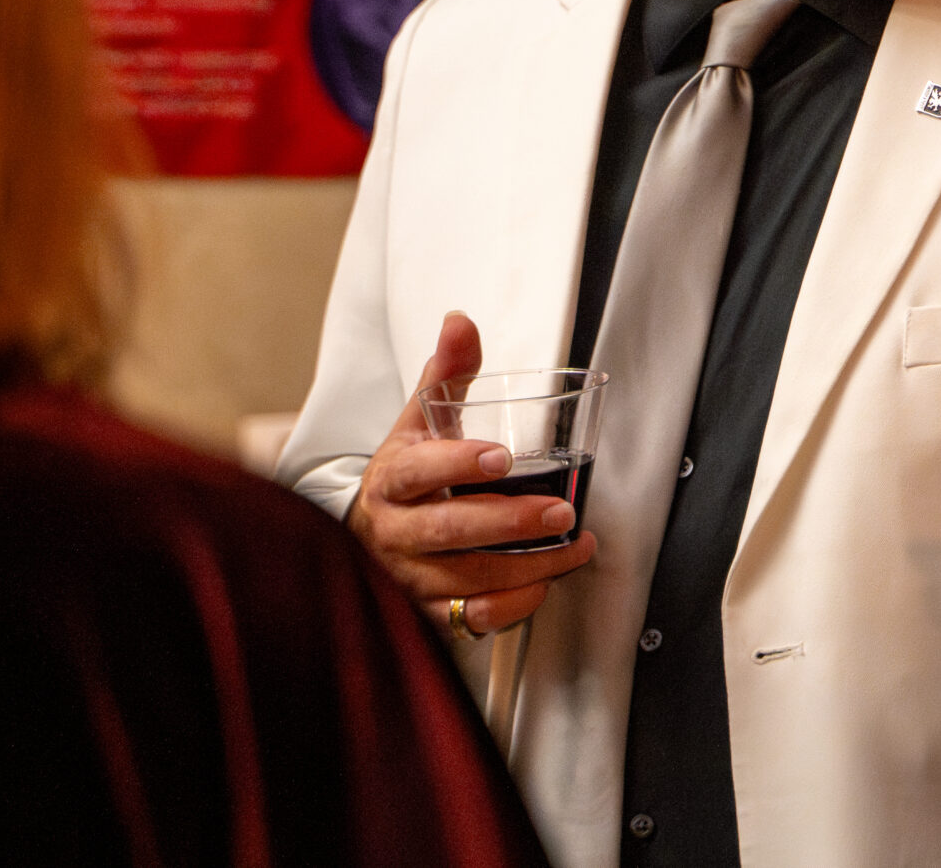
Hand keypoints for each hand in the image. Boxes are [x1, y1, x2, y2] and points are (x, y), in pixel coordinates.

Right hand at [347, 311, 596, 638]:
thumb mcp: (420, 421)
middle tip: (561, 512)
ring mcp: (406, 577)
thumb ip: (447, 372)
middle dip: (508, 522)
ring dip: (528, 565)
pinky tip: (546, 583)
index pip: (416, 470)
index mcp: (391, 479)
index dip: (457, 464)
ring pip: (466, 578)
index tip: (501, 458)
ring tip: (576, 545)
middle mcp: (393, 532)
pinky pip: (471, 619)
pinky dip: (514, 605)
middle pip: (446, 531)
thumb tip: (461, 320)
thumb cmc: (406, 473)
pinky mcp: (425, 614)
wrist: (365, 536)